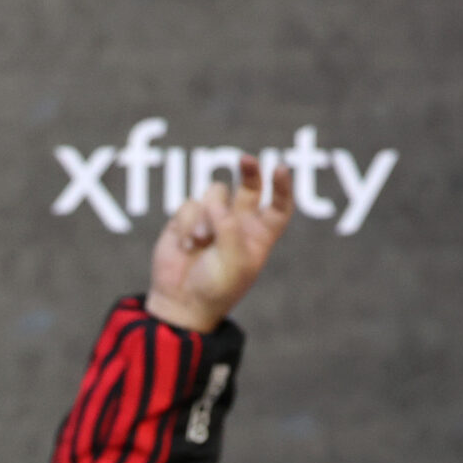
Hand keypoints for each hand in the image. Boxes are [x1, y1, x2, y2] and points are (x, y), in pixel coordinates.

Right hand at [145, 151, 293, 334]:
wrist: (180, 302)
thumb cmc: (215, 288)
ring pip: (215, 192)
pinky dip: (187, 224)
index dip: (282, 187)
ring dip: (206, 216)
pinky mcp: (187, 220)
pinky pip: (190, 204)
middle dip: (250, 170)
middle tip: (246, 159)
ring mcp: (212, 219)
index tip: (280, 168)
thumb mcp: (234, 263)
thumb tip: (215, 204)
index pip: (278, 206)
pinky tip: (185, 246)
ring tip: (200, 242)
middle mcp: (238, 223)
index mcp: (259, 236)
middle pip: (251, 186)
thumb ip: (229, 229)